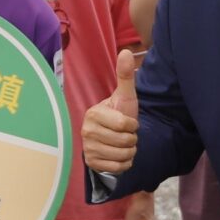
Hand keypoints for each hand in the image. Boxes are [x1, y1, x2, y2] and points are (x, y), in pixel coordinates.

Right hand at [82, 46, 141, 174]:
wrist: (112, 137)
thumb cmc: (119, 114)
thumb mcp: (125, 96)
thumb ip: (125, 75)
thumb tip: (125, 52)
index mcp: (94, 114)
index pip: (125, 125)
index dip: (133, 125)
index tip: (128, 122)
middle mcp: (86, 131)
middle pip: (125, 141)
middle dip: (131, 139)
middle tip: (125, 134)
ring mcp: (87, 148)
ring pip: (122, 155)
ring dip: (129, 151)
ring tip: (122, 143)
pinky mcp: (91, 163)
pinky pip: (118, 167)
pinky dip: (124, 163)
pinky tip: (119, 155)